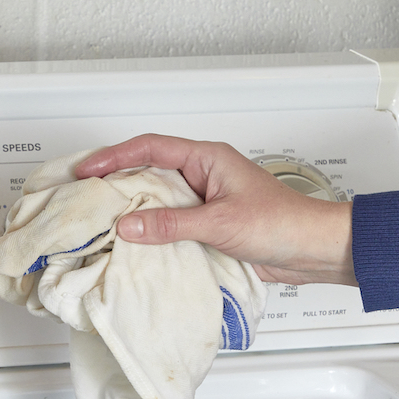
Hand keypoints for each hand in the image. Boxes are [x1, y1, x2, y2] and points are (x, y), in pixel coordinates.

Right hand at [75, 134, 355, 285]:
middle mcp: (202, 175)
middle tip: (86, 197)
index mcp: (207, 158)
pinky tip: (135, 247)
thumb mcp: (220, 223)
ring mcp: (204, 201)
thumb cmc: (282, 223)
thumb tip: (129, 226)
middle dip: (116, 183)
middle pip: (148, 172)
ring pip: (157, 201)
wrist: (313, 249)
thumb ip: (172, 225)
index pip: (150, 148)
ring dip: (133, 211)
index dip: (114, 157)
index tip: (87, 171)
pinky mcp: (207, 227)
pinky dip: (150, 234)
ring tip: (102, 224)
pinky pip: (170, 226)